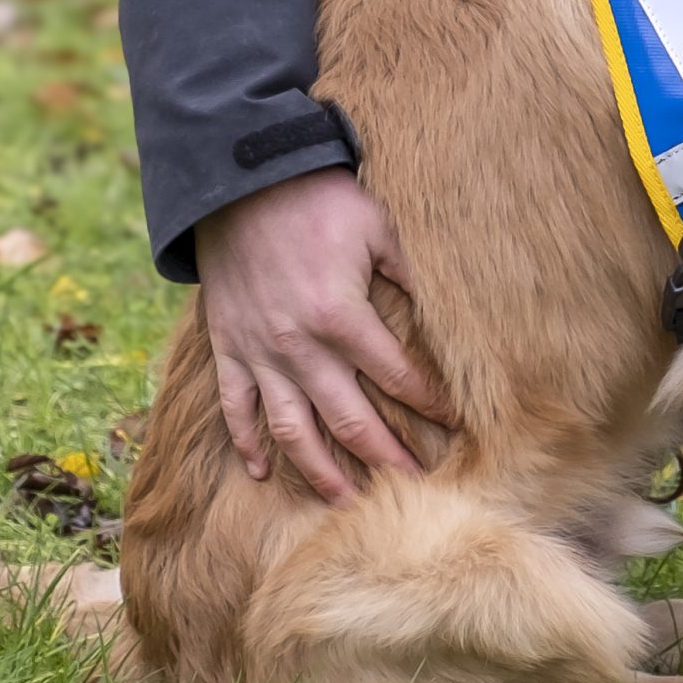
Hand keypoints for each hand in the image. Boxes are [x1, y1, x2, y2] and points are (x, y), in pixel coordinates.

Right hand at [195, 167, 453, 500]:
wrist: (240, 182)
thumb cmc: (317, 200)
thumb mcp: (377, 226)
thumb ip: (410, 271)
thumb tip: (447, 308)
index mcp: (342, 317)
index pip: (397, 377)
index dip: (430, 403)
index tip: (454, 424)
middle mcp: (300, 347)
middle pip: (349, 420)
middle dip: (386, 457)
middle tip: (413, 487)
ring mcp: (260, 353)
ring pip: (292, 430)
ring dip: (321, 471)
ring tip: (346, 500)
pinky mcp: (228, 348)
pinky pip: (236, 409)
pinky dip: (247, 444)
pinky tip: (263, 473)